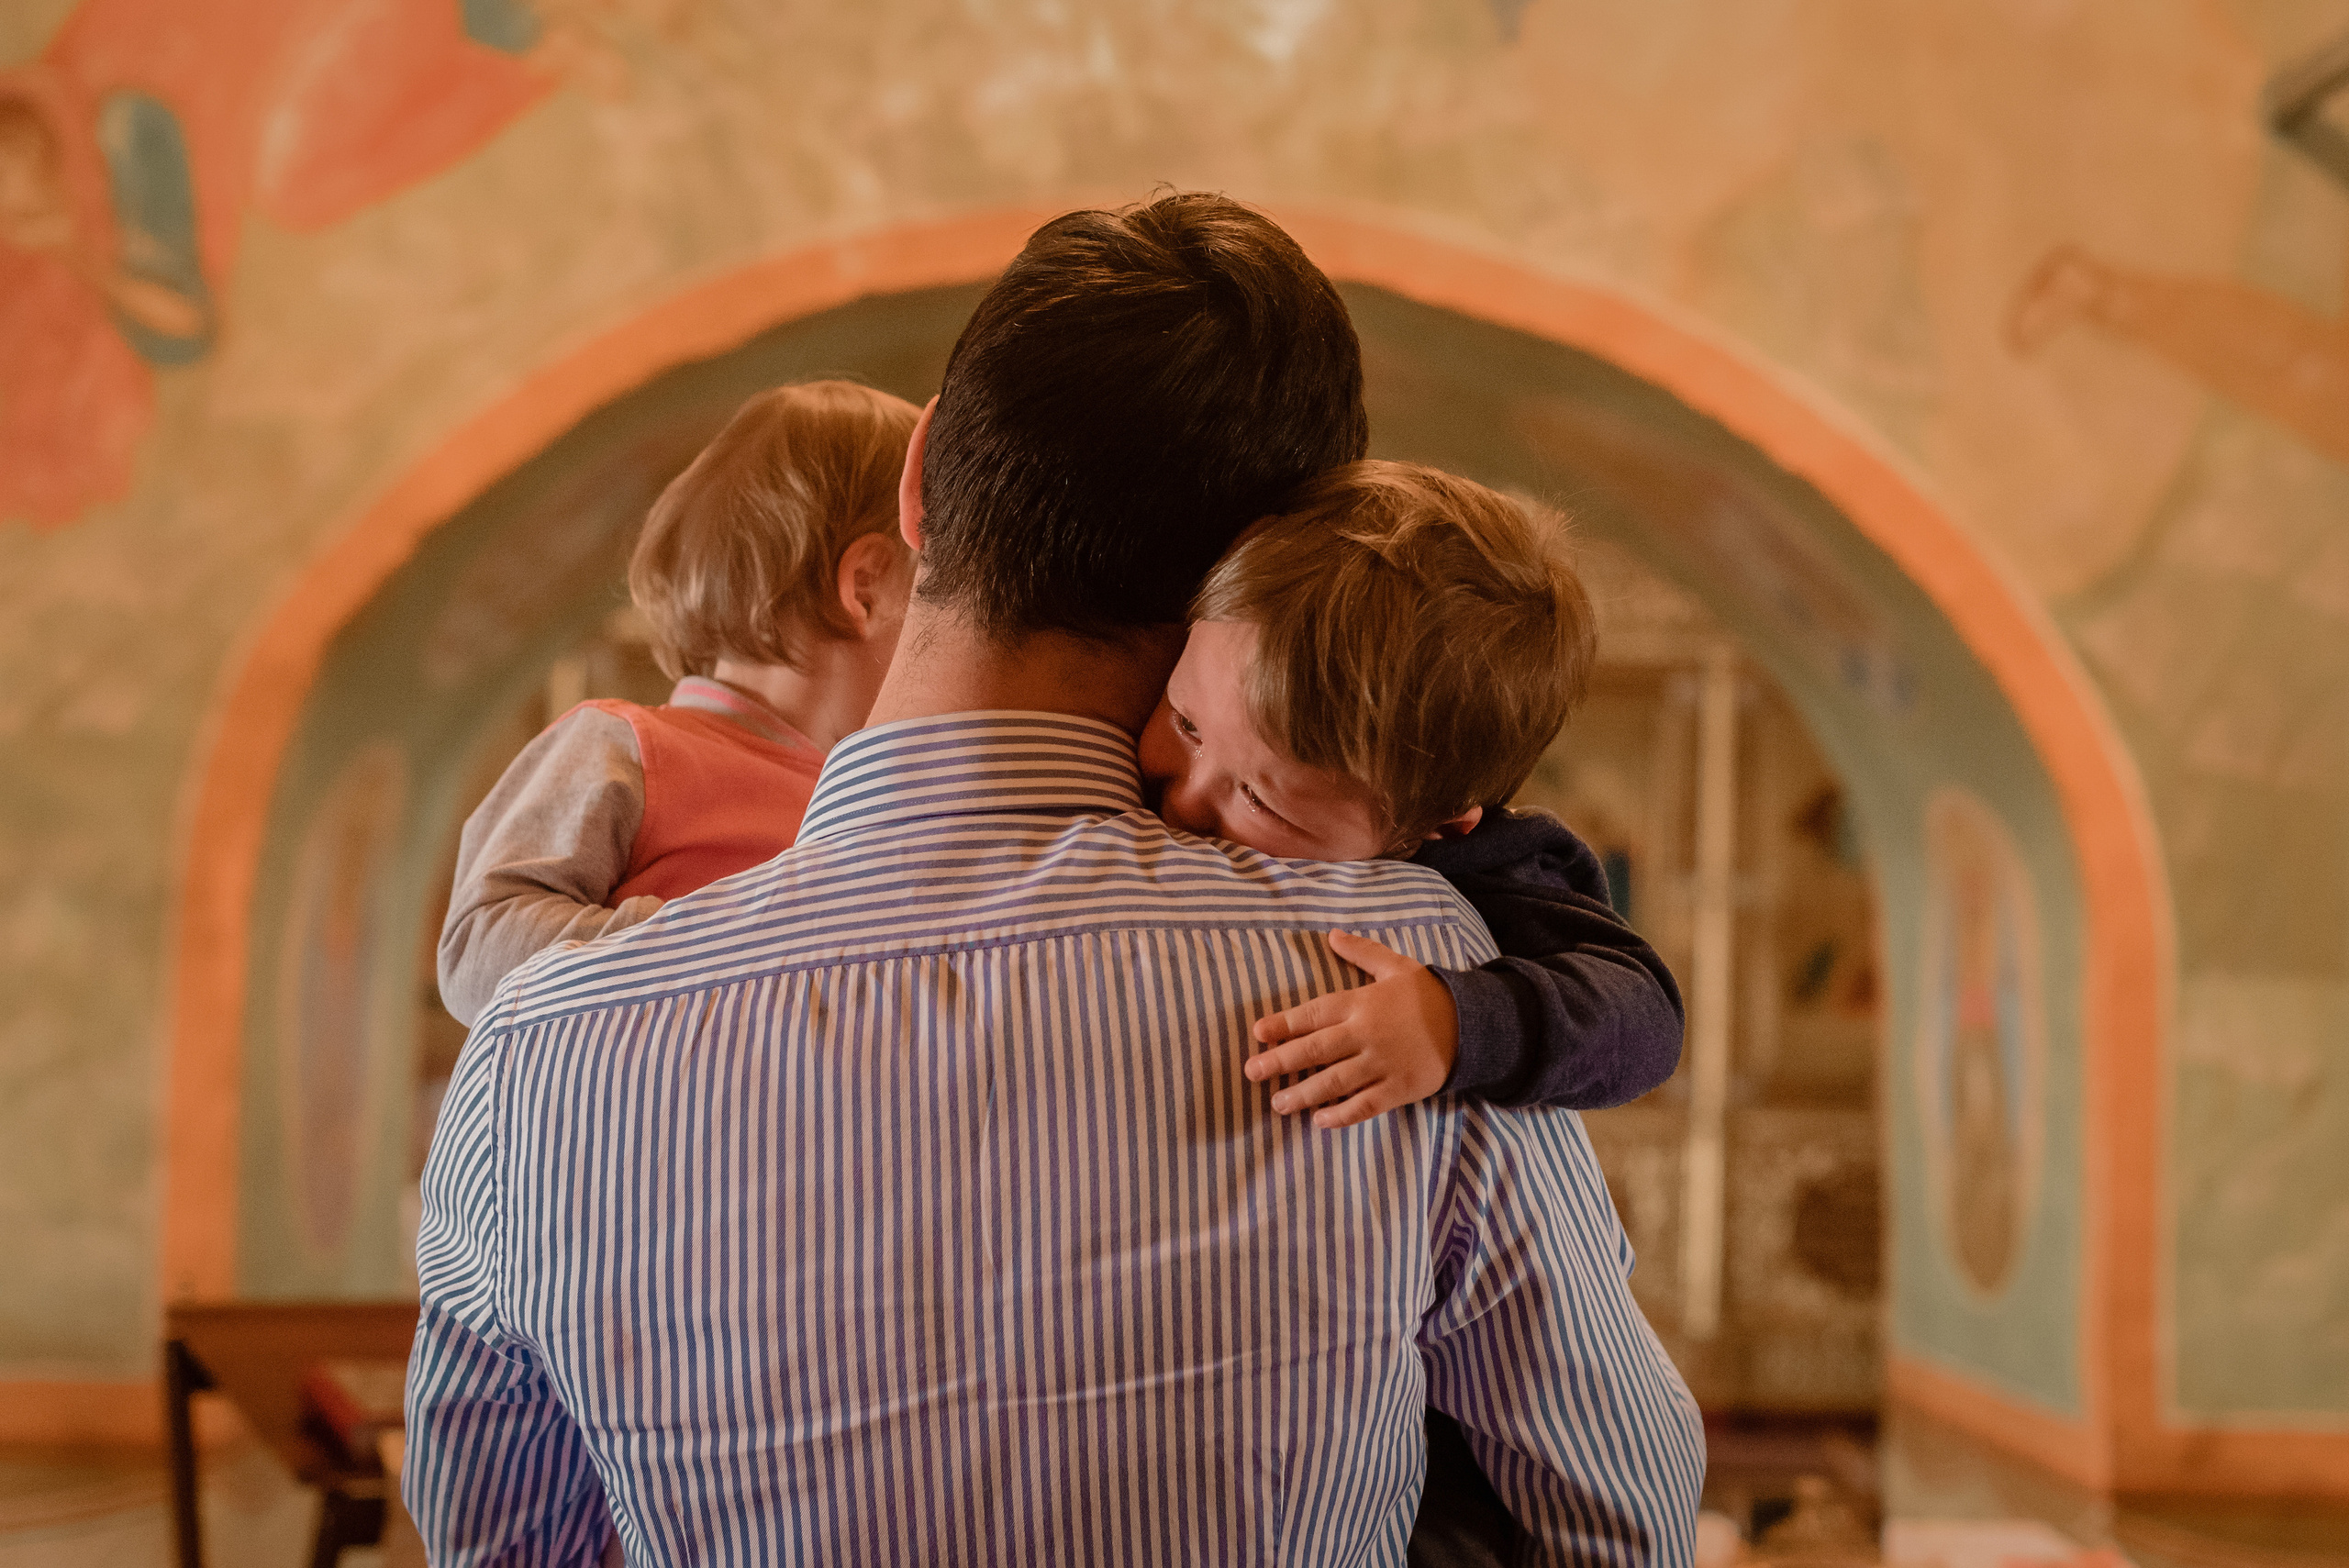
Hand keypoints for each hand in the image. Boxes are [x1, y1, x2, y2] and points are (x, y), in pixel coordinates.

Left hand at [1246, 931, 1460, 1128]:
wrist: (1474, 1023)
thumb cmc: (1429, 993)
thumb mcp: (1396, 965)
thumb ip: (1362, 952)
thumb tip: (1332, 935)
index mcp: (1362, 1003)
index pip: (1313, 1014)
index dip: (1283, 1024)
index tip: (1257, 1033)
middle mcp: (1366, 1035)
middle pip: (1315, 1050)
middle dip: (1280, 1062)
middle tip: (1251, 1072)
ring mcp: (1382, 1064)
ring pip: (1334, 1082)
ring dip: (1302, 1094)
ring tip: (1277, 1104)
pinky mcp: (1399, 1089)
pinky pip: (1364, 1105)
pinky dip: (1341, 1115)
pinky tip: (1320, 1121)